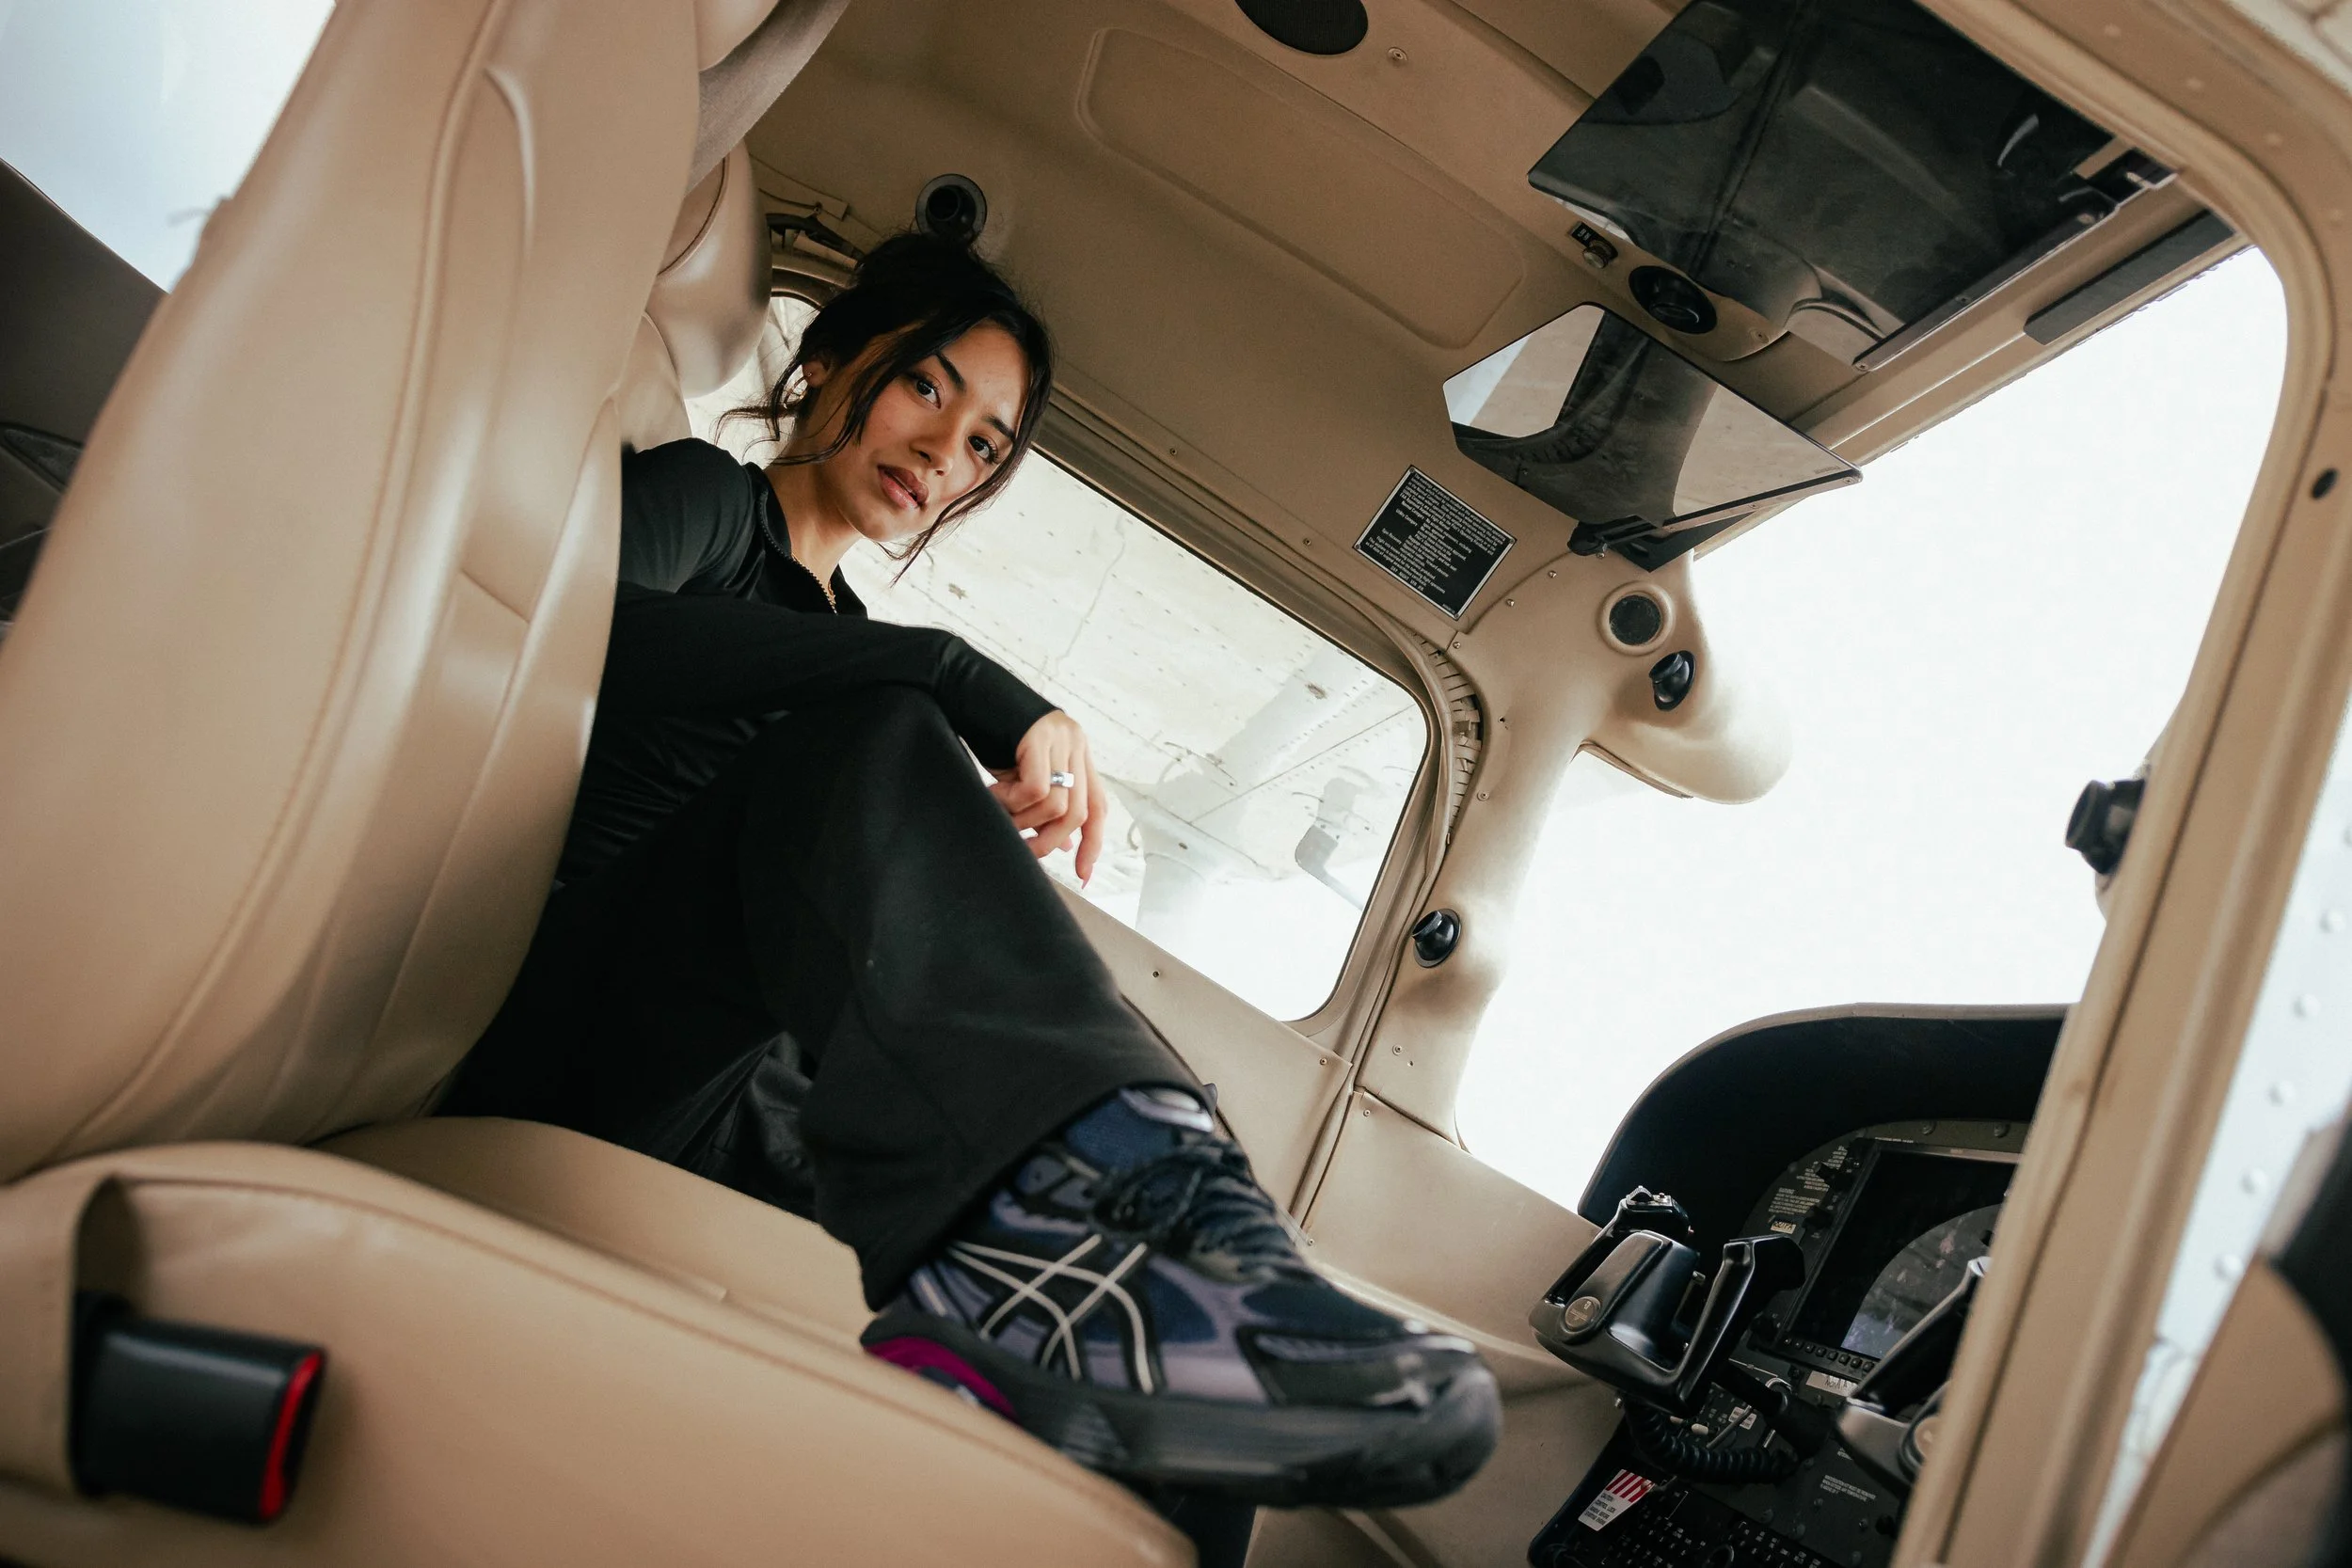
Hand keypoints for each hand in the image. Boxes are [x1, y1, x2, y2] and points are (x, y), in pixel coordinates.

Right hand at [990, 710, 1103, 882]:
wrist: (957, 686)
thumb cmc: (985, 730)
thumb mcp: (1019, 773)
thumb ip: (1042, 803)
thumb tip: (1061, 844)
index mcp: (1076, 753)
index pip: (1097, 807)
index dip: (1093, 844)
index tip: (1083, 875)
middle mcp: (1075, 743)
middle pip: (1080, 812)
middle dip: (1051, 841)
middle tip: (1023, 850)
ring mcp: (1060, 736)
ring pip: (1058, 804)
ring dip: (1024, 821)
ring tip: (998, 811)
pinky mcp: (1039, 734)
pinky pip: (1037, 788)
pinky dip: (1013, 802)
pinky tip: (992, 794)